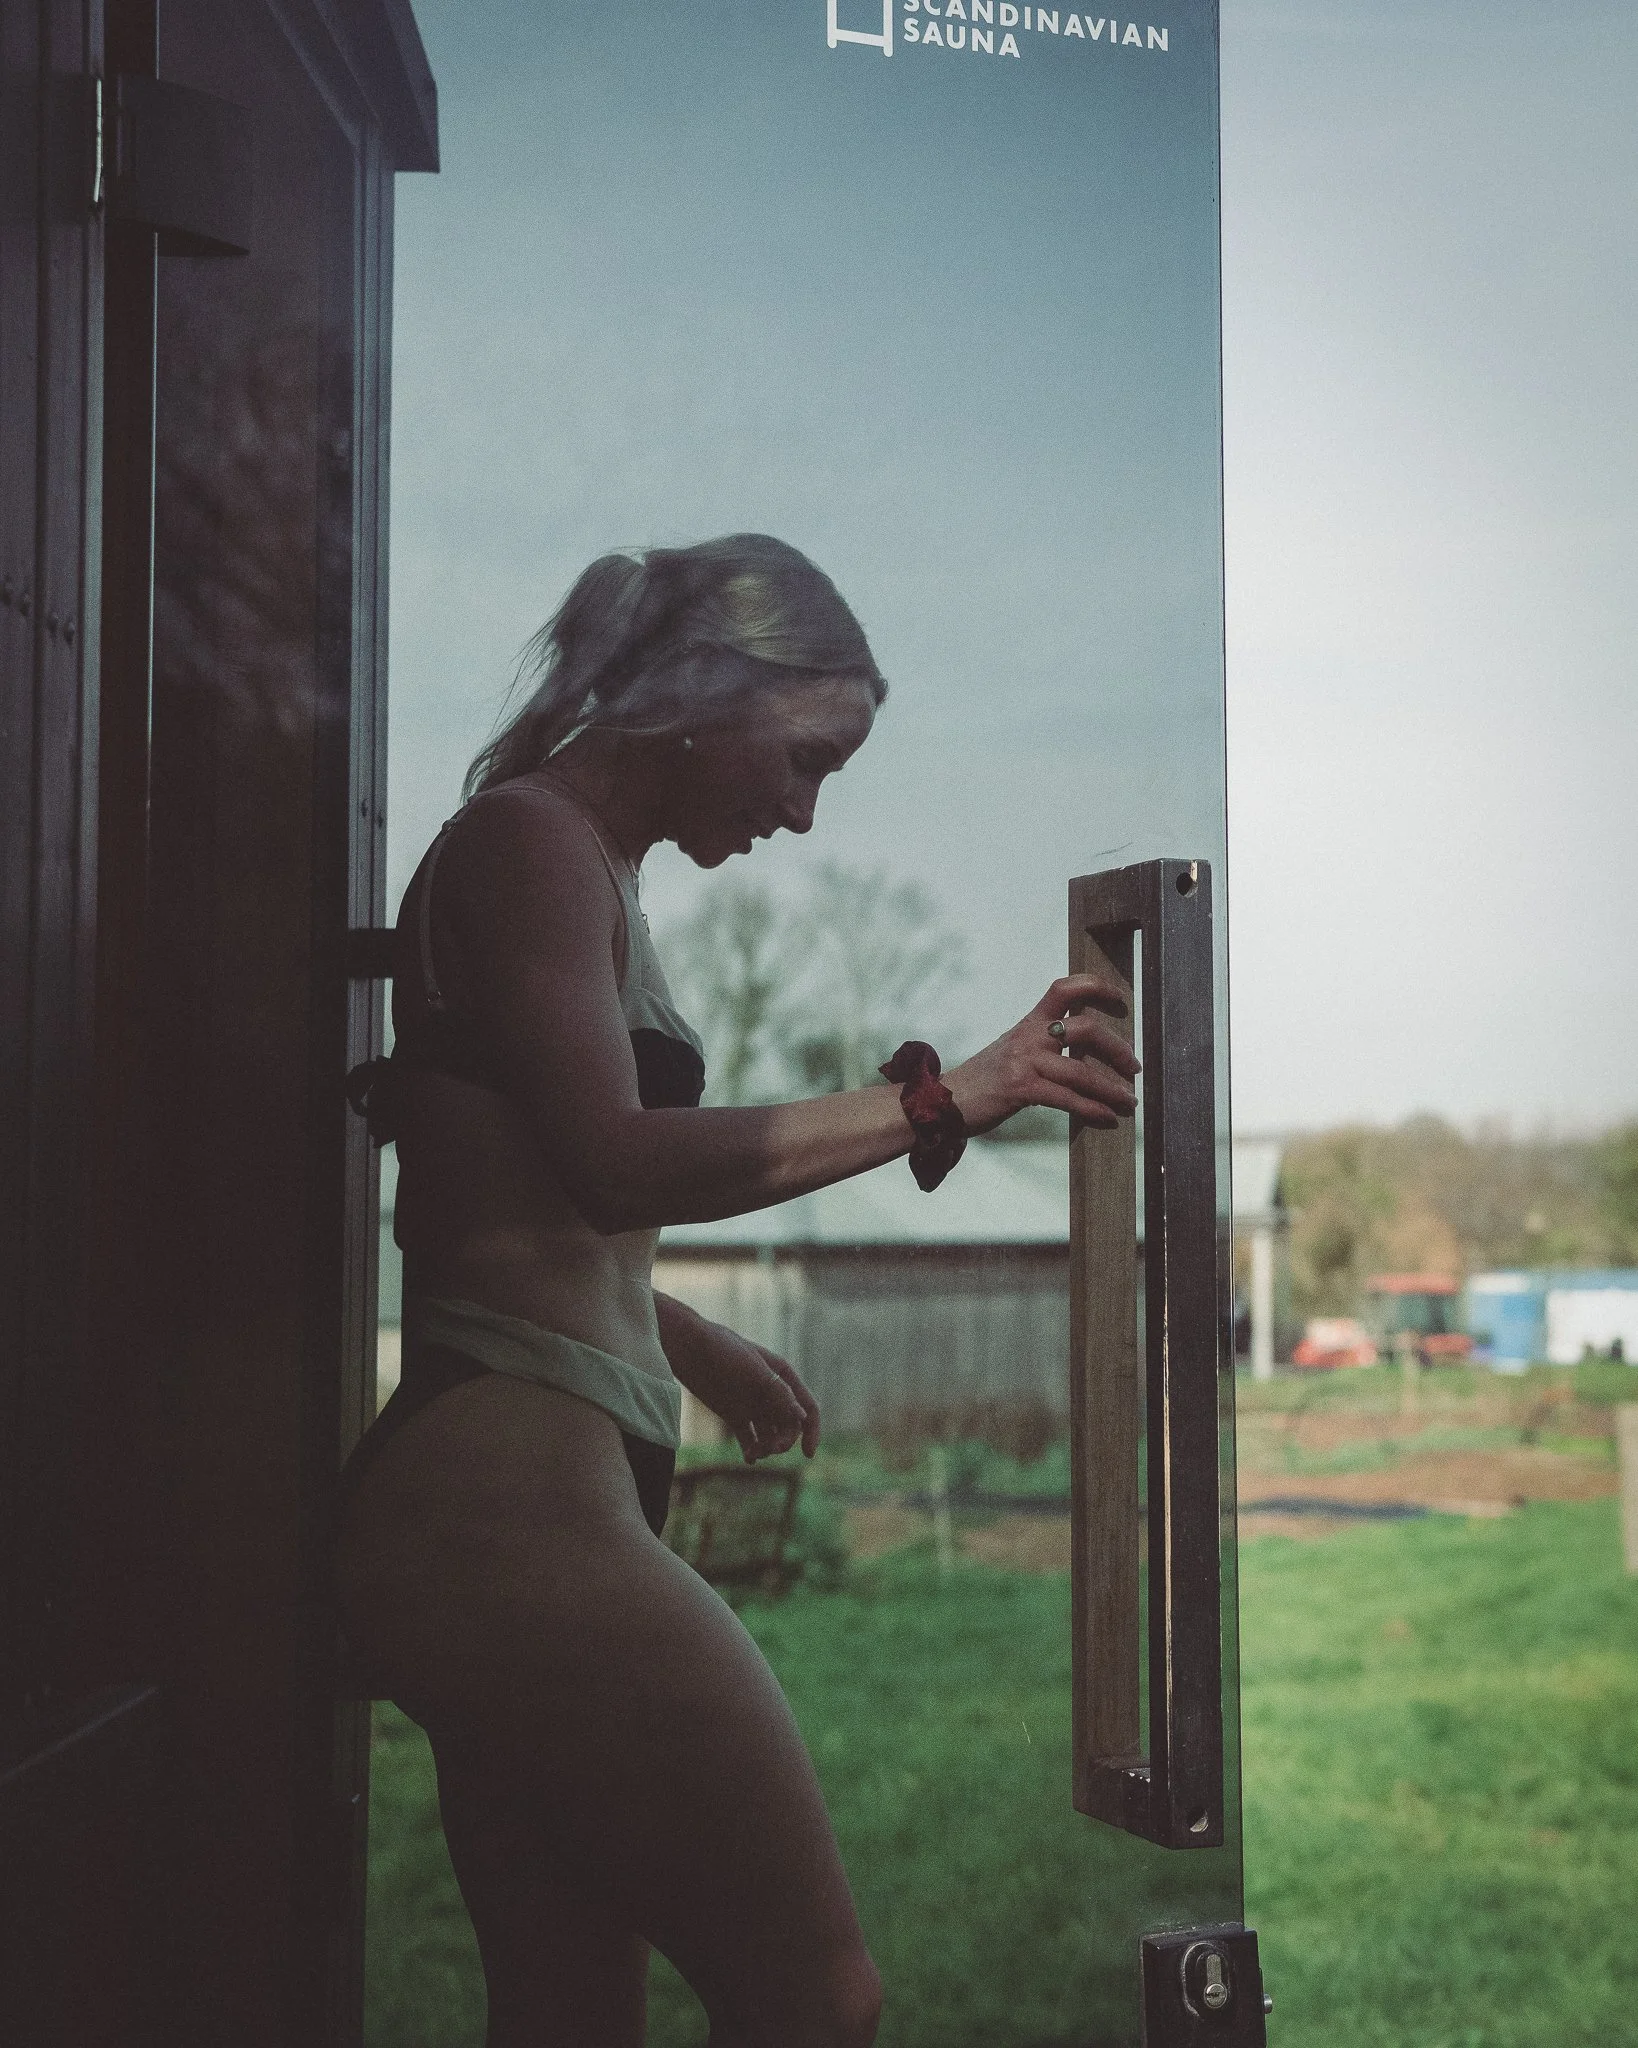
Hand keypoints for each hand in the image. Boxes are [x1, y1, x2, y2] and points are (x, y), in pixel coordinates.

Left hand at [667, 1312, 820, 1463]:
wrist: (688, 1347)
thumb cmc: (723, 1351)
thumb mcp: (753, 1370)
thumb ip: (778, 1392)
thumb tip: (802, 1416)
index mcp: (783, 1377)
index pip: (808, 1409)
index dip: (812, 1432)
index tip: (807, 1454)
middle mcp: (772, 1393)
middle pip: (789, 1427)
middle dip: (784, 1442)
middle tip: (771, 1450)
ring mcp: (753, 1405)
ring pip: (771, 1435)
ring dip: (767, 1448)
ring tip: (753, 1454)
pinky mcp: (734, 1414)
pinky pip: (750, 1438)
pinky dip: (752, 1450)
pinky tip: (749, 1458)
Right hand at [945, 973, 1139, 1134]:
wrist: (942, 1101)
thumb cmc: (982, 1081)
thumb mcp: (1012, 1052)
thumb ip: (1042, 1046)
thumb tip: (1082, 1054)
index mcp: (1028, 1023)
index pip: (1064, 989)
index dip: (1095, 987)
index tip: (1120, 1000)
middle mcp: (1029, 1036)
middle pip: (1085, 1029)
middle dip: (1117, 1048)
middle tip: (1135, 1068)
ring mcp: (1024, 1062)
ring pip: (1081, 1071)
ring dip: (1112, 1089)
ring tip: (1129, 1102)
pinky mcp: (1020, 1090)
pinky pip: (1066, 1099)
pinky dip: (1092, 1110)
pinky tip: (1106, 1119)